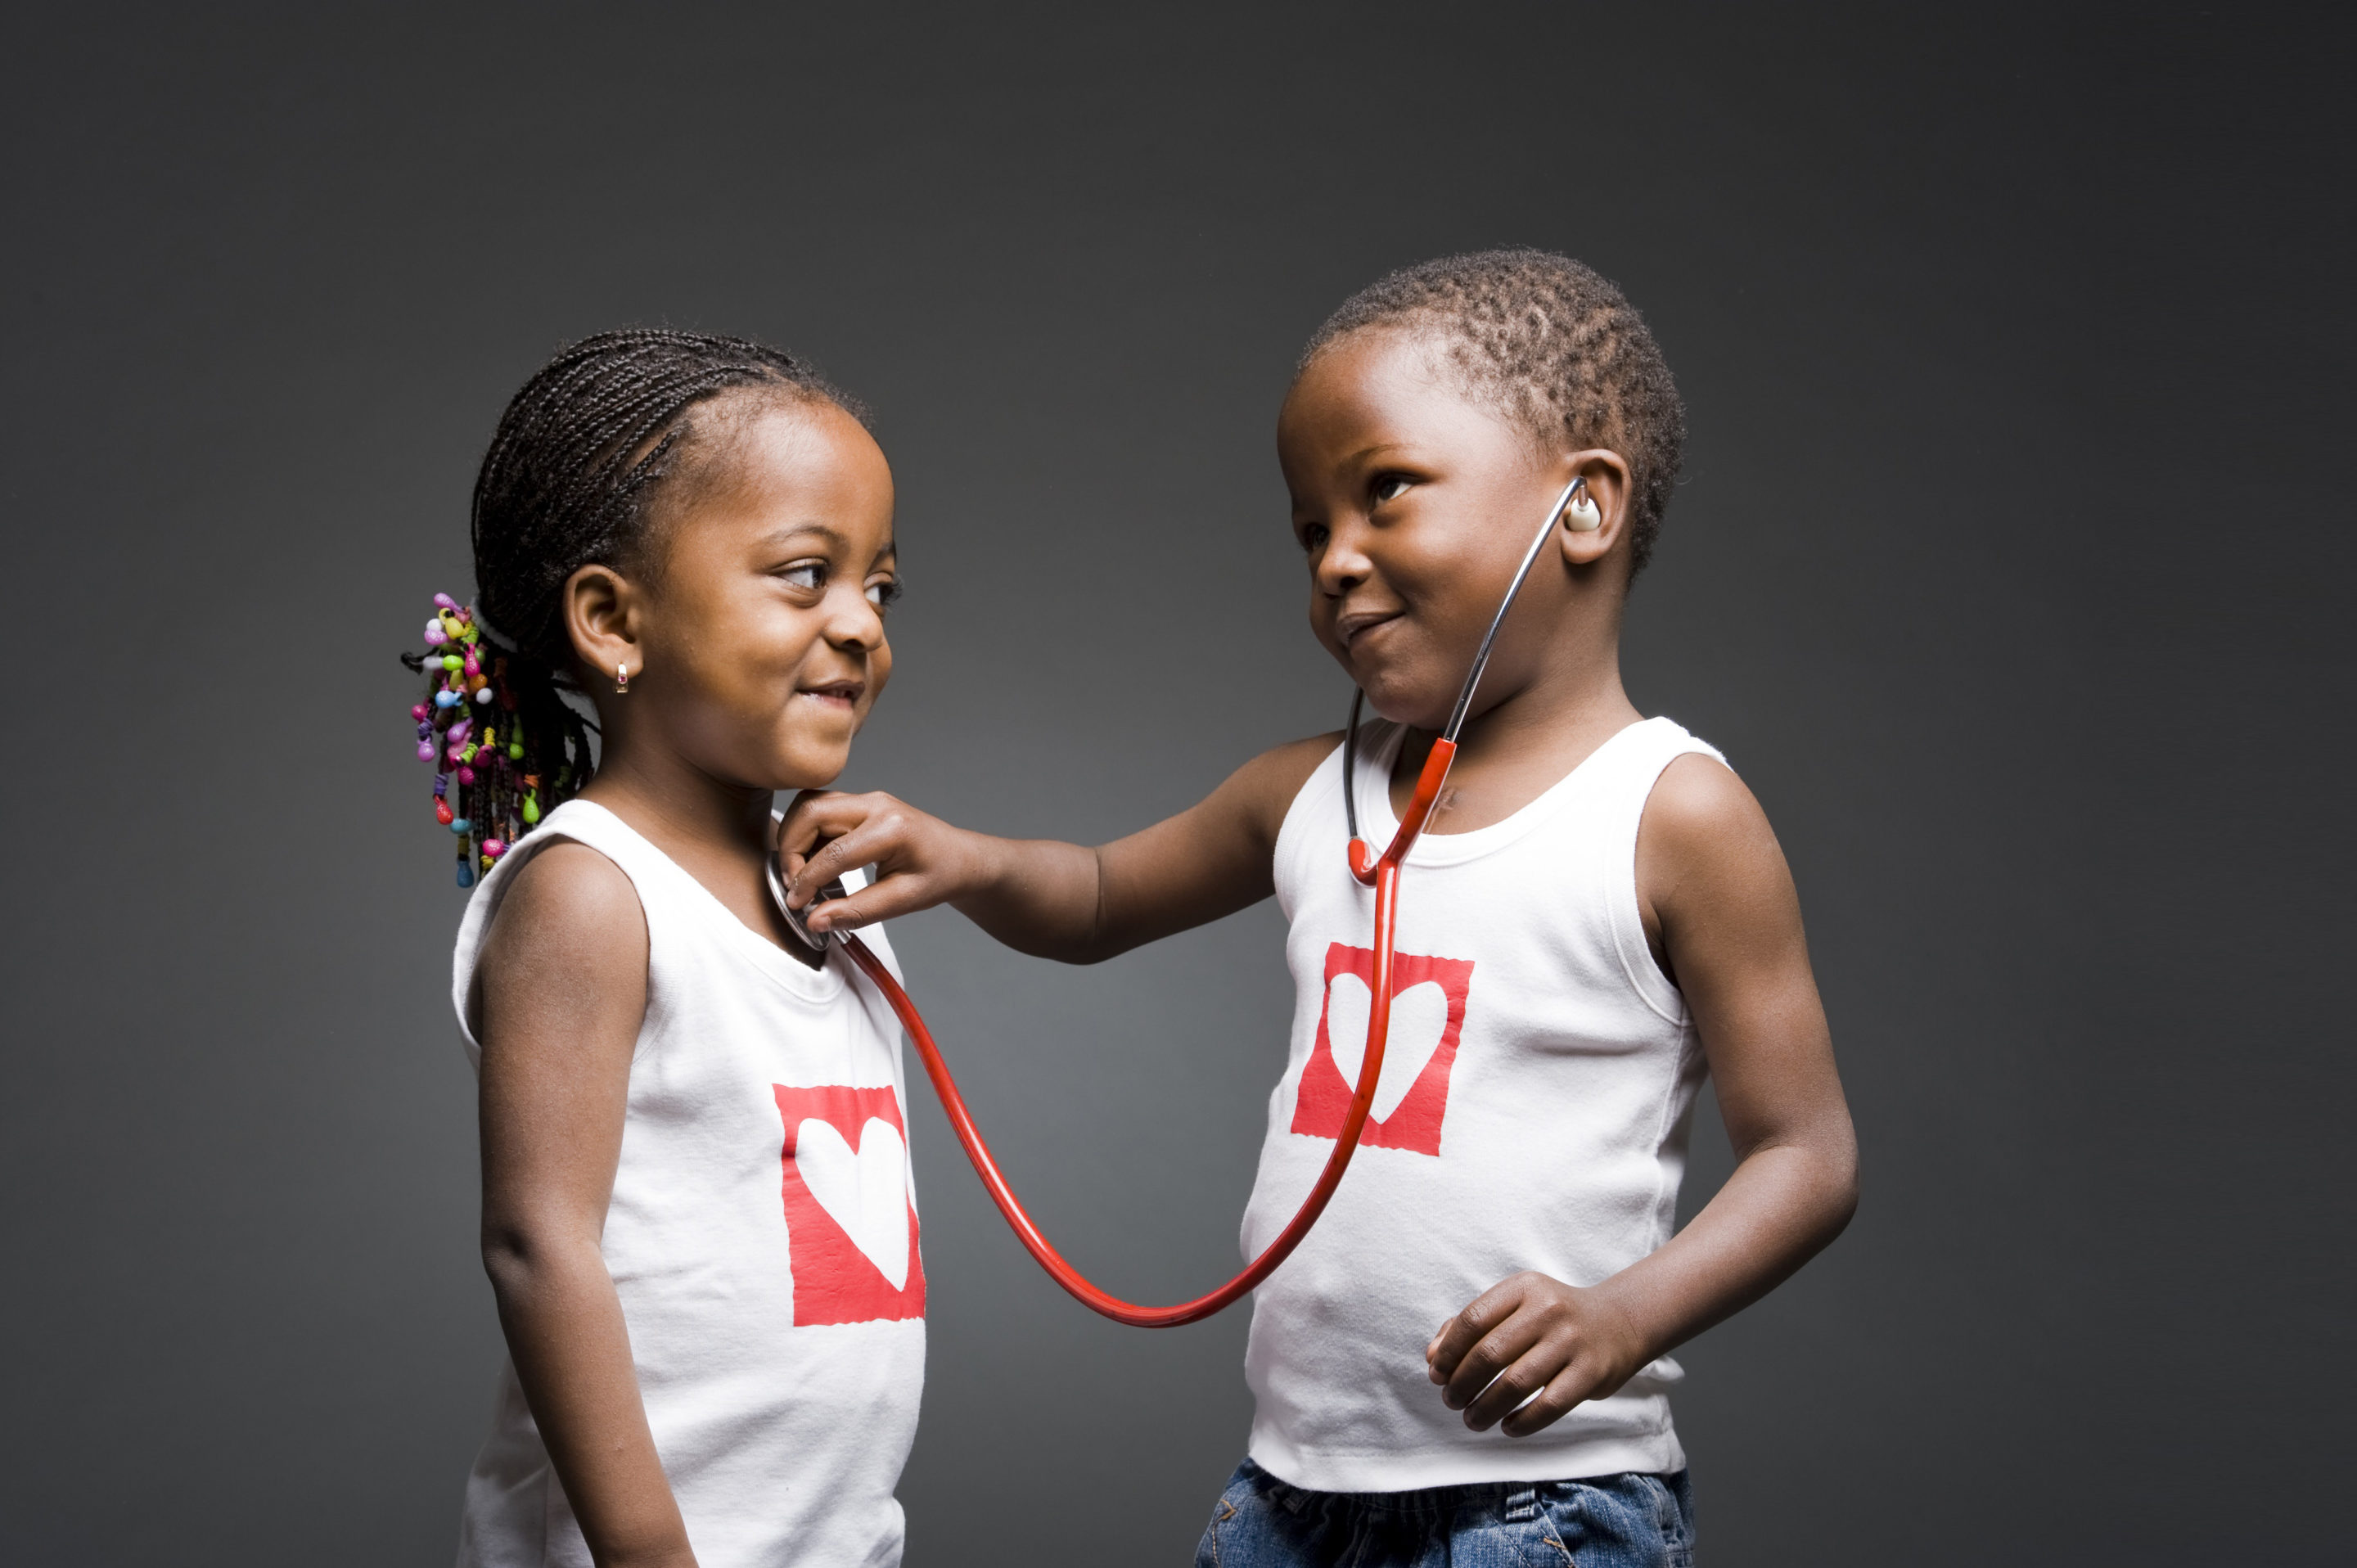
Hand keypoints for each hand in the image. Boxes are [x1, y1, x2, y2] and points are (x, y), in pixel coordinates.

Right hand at [775, 789, 999, 933]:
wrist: (960, 858)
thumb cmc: (938, 877)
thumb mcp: (902, 901)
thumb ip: (857, 911)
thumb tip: (815, 920)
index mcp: (892, 828)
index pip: (833, 852)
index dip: (807, 880)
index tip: (796, 905)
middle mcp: (876, 804)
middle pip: (812, 812)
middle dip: (791, 849)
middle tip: (794, 885)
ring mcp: (867, 799)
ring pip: (810, 804)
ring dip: (794, 837)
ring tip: (800, 873)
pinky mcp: (860, 803)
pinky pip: (819, 808)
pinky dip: (805, 831)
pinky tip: (812, 860)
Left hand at [1424, 1271, 1649, 1436]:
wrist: (1619, 1323)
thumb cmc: (1551, 1318)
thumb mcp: (1515, 1306)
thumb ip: (1471, 1326)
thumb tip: (1432, 1358)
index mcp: (1523, 1288)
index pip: (1473, 1319)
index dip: (1448, 1351)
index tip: (1437, 1375)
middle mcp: (1548, 1310)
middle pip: (1490, 1353)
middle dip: (1462, 1384)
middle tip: (1451, 1401)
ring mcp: (1571, 1341)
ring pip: (1516, 1384)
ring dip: (1486, 1408)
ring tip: (1472, 1420)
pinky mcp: (1590, 1373)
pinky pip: (1548, 1405)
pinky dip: (1523, 1422)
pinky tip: (1508, 1427)